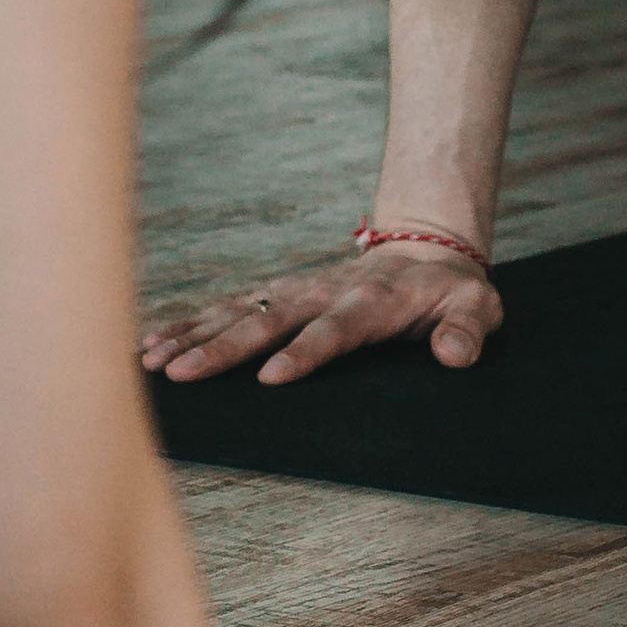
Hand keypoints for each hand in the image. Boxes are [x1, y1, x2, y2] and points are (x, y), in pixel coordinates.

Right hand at [141, 241, 500, 386]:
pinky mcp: (274, 295)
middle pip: (266, 322)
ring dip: (192, 336)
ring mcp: (292, 292)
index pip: (333, 331)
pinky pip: (225, 310)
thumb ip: (468, 330)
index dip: (303, 353)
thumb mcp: (477, 307)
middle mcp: (320, 293)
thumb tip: (454, 355)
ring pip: (235, 313)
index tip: (271, 377)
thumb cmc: (451, 290)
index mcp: (370, 303)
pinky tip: (149, 344)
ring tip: (149, 360)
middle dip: (223, 348)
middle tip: (182, 374)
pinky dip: (187, 325)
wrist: (423, 248)